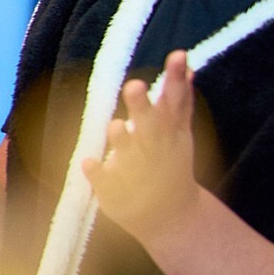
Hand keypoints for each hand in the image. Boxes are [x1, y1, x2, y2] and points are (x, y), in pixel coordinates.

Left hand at [83, 50, 200, 249]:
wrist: (173, 219)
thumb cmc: (172, 165)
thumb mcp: (180, 133)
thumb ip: (179, 100)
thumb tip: (185, 64)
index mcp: (171, 135)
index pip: (174, 103)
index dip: (176, 80)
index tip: (177, 55)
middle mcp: (156, 152)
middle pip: (151, 127)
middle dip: (142, 108)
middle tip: (133, 85)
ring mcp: (138, 173)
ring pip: (131, 156)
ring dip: (124, 142)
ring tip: (116, 125)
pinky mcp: (118, 193)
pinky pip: (106, 183)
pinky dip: (99, 173)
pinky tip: (88, 162)